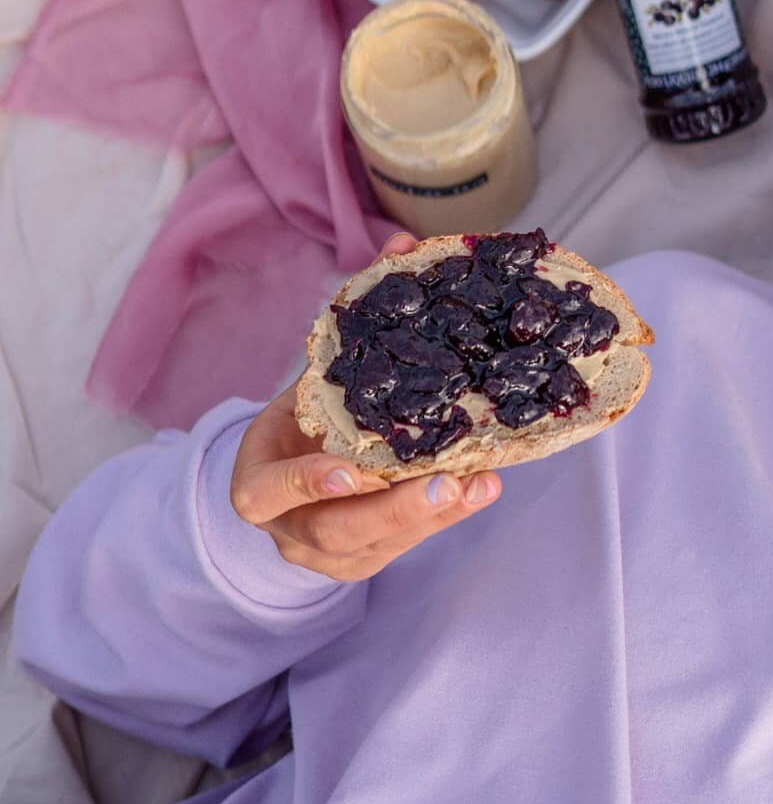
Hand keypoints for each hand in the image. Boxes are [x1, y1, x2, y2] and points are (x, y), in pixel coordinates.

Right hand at [230, 232, 501, 580]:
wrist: (291, 474)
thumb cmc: (305, 416)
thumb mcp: (313, 376)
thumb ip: (353, 318)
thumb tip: (403, 241)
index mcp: (258, 483)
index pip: (266, 492)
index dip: (303, 483)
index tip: (346, 469)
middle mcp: (291, 528)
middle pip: (338, 529)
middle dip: (394, 507)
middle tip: (445, 480)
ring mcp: (330, 554)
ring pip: (381, 543)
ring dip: (434, 512)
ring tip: (479, 482)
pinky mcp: (369, 561)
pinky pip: (409, 545)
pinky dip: (447, 514)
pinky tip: (483, 486)